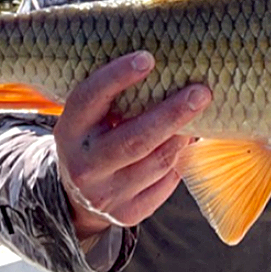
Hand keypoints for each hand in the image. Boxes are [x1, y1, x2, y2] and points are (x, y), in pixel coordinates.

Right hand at [54, 51, 211, 239]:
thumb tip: (165, 62)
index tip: (148, 58)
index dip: (118, 76)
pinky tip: (186, 141)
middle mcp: (83, 166)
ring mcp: (105, 195)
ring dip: (183, 135)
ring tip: (199, 112)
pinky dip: (181, 158)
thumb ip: (115, 96)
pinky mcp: (128, 214)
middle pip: (135, 139)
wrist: (80, 196)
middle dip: (172, 113)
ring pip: (158, 162)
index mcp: (69, 132)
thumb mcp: (91, 117)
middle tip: (201, 91)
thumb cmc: (96, 136)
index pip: (89, 99)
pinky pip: (167, 182)